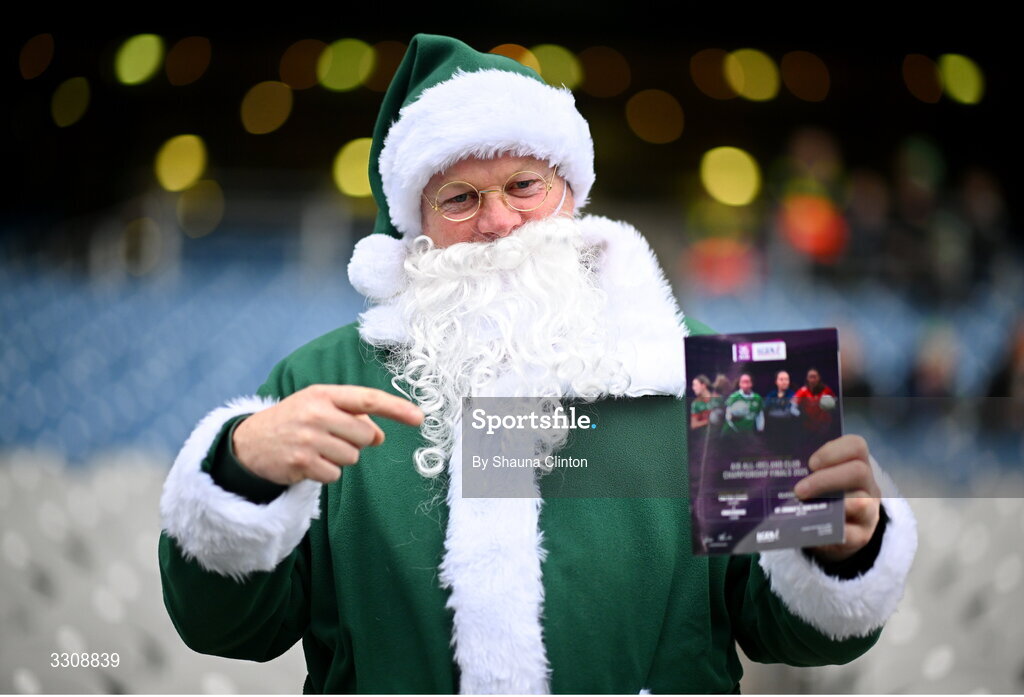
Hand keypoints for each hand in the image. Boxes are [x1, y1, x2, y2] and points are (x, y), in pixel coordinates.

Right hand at [232, 385, 423, 485]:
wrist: (248, 442)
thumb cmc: (293, 420)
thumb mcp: (318, 406)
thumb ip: (352, 414)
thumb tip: (379, 436)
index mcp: (323, 394)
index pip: (367, 399)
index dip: (396, 408)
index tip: (419, 417)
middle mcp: (316, 413)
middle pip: (365, 435)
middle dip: (356, 441)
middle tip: (331, 437)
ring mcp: (308, 439)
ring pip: (352, 457)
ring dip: (339, 457)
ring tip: (315, 448)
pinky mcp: (301, 464)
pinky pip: (335, 474)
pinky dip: (326, 472)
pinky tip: (308, 462)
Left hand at [795, 434, 881, 563]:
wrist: (838, 530)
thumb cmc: (824, 494)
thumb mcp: (818, 478)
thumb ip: (806, 470)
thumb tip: (777, 466)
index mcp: (856, 463)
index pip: (856, 446)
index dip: (833, 451)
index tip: (811, 463)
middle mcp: (868, 484)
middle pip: (859, 471)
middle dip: (825, 479)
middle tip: (799, 489)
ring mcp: (869, 510)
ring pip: (861, 502)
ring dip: (829, 503)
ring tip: (805, 507)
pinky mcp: (863, 535)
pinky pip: (851, 533)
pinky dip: (830, 530)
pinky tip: (812, 529)